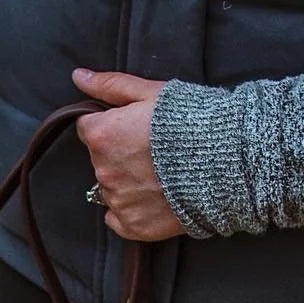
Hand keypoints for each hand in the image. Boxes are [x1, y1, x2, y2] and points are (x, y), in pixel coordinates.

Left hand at [73, 69, 184, 241]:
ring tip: (159, 174)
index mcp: (102, 136)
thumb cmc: (189, 120)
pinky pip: (118, 219)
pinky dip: (131, 210)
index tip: (133, 127)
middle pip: (101, 161)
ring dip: (127, 182)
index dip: (111, 126)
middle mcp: (103, 172)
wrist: (225, 161)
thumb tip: (78, 76)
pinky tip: (153, 198)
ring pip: (112, 189)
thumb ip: (110, 86)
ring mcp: (118, 202)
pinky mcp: (133, 225)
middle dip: (119, 154)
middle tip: (152, 150)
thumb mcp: (151, 93)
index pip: (88, 129)